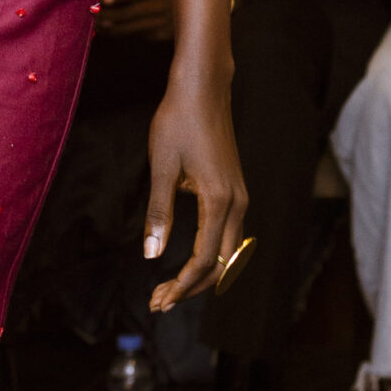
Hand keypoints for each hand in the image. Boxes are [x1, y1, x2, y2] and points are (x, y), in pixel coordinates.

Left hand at [96, 0, 173, 40]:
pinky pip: (139, 35)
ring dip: (112, 28)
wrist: (194, 5)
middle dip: (111, 15)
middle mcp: (163, 5)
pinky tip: (109, 31)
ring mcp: (163, 22)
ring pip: (133, 27)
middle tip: (94, 15)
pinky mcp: (163, 35)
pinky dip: (123, 33)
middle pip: (133, 12)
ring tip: (97, 26)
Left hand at [143, 78, 247, 312]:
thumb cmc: (178, 122)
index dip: (181, 286)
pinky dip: (210, 255)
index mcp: (220, 202)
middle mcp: (237, 204)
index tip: (157, 301)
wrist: (203, 88)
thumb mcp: (162, 167)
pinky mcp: (235, 189)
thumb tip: (151, 255)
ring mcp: (240, 196)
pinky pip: (229, 235)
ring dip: (201, 273)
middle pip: (221, 264)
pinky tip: (188, 260)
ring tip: (168, 287)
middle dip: (191, 288)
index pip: (205, 261)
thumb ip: (159, 212)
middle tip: (158, 302)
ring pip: (228, 252)